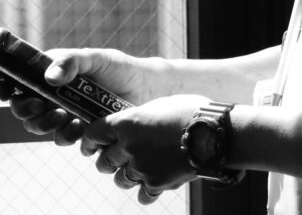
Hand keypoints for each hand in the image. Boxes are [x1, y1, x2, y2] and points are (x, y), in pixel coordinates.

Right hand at [0, 48, 163, 145]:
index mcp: (51, 73)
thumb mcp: (94, 58)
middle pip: (24, 109)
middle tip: (40, 108)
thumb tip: (49, 77)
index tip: (4, 91)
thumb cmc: (119, 68)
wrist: (147, 91)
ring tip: (64, 117)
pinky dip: (69, 136)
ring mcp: (66, 115)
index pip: (19, 80)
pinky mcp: (81, 132)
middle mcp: (54, 96)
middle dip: (26, 111)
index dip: (5, 86)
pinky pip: (65, 140)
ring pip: (40, 127)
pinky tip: (82, 128)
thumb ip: (71, 62)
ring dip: (45, 125)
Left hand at [81, 94, 209, 198]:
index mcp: (126, 122)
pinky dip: (146, 191)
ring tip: (137, 170)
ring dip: (126, 176)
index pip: (93, 134)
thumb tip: (132, 126)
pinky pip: (142, 194)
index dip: (88, 142)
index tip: (89, 147)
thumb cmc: (189, 112)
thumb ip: (139, 119)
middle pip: (104, 162)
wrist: (212, 133)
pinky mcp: (157, 184)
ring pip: (121, 179)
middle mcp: (129, 146)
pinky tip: (152, 184)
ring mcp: (142, 167)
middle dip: (107, 161)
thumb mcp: (158, 106)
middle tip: (113, 160)